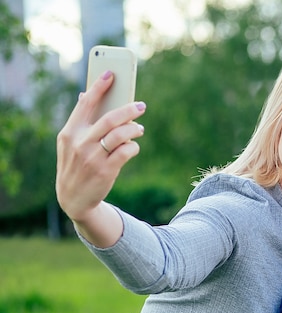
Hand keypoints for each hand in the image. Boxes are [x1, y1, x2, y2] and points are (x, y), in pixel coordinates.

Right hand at [56, 71, 145, 244]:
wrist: (73, 199)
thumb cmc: (76, 165)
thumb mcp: (70, 144)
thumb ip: (80, 122)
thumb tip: (86, 94)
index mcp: (69, 132)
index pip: (85, 104)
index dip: (99, 87)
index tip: (111, 74)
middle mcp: (79, 143)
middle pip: (109, 118)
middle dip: (128, 109)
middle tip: (141, 106)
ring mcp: (92, 157)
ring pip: (120, 134)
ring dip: (134, 129)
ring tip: (139, 129)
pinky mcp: (106, 171)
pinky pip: (126, 151)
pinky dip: (133, 146)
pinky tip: (133, 146)